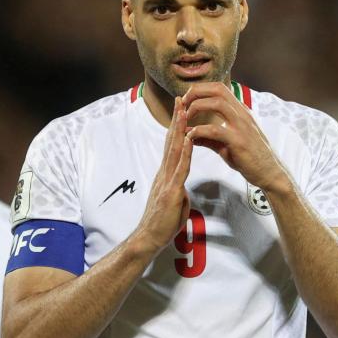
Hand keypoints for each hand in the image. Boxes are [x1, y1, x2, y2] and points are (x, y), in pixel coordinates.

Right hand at [131, 95, 193, 253]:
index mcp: (165, 175)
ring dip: (180, 129)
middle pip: (171, 142)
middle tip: (181, 99)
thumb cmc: (161, 224)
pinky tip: (188, 139)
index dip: (177, 128)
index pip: (172, 146)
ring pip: (174, 150)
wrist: (149, 239)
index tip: (181, 110)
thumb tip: (183, 191)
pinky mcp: (169, 191)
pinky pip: (179, 168)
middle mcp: (164, 173)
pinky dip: (184, 152)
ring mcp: (166, 181)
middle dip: (177, 120)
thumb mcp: (175, 205)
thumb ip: (179, 193)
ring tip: (184, 110)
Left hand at [183, 82, 291, 193]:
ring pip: (217, 103)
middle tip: (182, 105)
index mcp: (240, 111)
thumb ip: (209, 138)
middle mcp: (242, 114)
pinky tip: (191, 137)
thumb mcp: (227, 144)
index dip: (200, 90)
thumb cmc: (249, 158)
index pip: (219, 88)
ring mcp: (242, 126)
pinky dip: (199, 130)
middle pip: (217, 90)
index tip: (186, 101)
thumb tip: (190, 135)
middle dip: (196, 93)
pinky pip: (215, 129)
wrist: (269, 173)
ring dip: (197, 107)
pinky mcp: (239, 141)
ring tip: (185, 119)